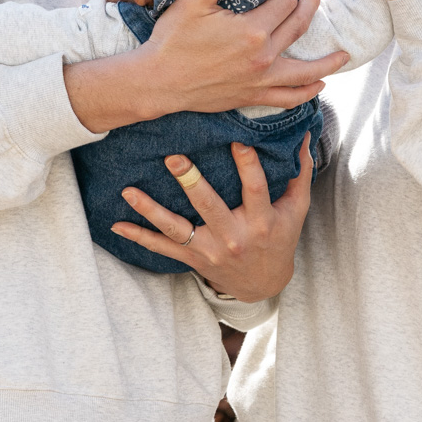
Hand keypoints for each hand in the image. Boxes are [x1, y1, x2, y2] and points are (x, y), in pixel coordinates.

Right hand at [65, 0, 348, 132]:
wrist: (158, 82)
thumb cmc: (171, 41)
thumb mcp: (191, 4)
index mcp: (251, 30)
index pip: (283, 3)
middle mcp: (262, 56)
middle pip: (298, 28)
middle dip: (310, 7)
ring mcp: (259, 80)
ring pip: (303, 71)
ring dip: (326, 62)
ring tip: (344, 55)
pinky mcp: (251, 96)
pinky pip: (287, 98)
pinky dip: (306, 93)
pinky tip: (318, 87)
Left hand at [111, 138, 313, 302]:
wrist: (263, 284)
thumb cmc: (281, 238)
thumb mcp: (297, 209)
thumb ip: (300, 171)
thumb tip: (305, 136)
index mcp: (262, 221)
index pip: (256, 189)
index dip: (248, 165)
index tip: (237, 140)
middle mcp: (234, 237)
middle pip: (209, 207)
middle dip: (191, 182)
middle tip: (173, 158)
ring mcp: (209, 250)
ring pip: (176, 229)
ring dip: (151, 210)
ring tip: (129, 191)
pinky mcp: (192, 259)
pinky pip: (161, 248)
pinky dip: (138, 236)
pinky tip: (116, 224)